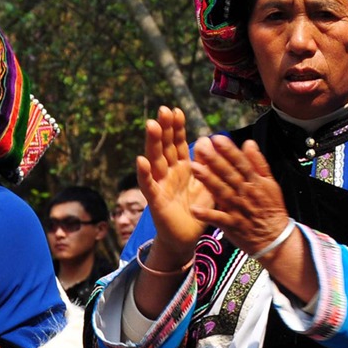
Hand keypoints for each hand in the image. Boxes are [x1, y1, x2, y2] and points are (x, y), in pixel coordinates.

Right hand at [136, 107, 211, 267]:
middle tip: (163, 109)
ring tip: (151, 125)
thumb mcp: (207, 184)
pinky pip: (148, 185)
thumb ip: (207, 164)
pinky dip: (144, 173)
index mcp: (182, 168)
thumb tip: (207, 139)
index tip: (177, 110)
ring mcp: (160, 185)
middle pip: (165, 147)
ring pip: (155, 160)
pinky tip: (140, 160)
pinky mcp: (155, 200)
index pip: (178, 143)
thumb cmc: (197, 210)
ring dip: (152, 143)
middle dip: (164, 128)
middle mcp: (168, 173)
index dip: (177, 128)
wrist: (187, 238)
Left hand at [189, 136, 292, 253]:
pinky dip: (207, 214)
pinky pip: (218, 219)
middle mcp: (245, 193)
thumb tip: (249, 143)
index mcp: (255, 181)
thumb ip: (259, 163)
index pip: (241, 162)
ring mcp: (238, 209)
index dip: (229, 150)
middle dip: (215, 160)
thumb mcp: (271, 183)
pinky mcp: (232, 225)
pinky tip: (194, 209)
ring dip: (208, 180)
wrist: (275, 238)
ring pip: (222, 192)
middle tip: (201, 146)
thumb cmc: (271, 208)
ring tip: (194, 168)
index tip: (217, 138)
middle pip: (229, 174)